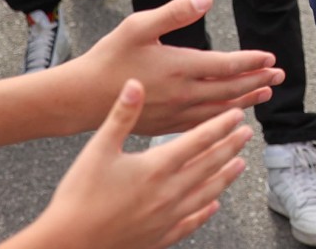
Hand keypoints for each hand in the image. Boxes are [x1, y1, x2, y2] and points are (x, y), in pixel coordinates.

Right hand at [22, 81, 247, 248]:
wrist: (68, 243)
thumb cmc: (78, 196)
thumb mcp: (98, 149)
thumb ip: (121, 115)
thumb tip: (136, 84)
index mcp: (155, 168)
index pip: (198, 141)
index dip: (219, 126)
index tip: (237, 115)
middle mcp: (168, 193)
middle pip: (209, 165)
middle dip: (230, 147)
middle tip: (247, 134)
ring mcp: (167, 218)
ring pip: (206, 194)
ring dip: (225, 177)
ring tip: (240, 165)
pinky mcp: (160, 237)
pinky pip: (190, 222)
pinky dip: (205, 212)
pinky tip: (213, 206)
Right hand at [65, 0, 284, 134]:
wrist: (80, 98)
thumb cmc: (108, 58)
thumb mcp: (138, 25)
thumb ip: (174, 12)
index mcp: (178, 67)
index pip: (225, 66)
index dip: (250, 62)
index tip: (270, 58)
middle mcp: (182, 94)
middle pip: (229, 89)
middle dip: (256, 81)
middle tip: (279, 75)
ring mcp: (174, 114)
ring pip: (219, 109)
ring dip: (245, 100)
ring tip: (265, 94)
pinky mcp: (164, 127)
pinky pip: (202, 125)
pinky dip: (222, 118)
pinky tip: (230, 116)